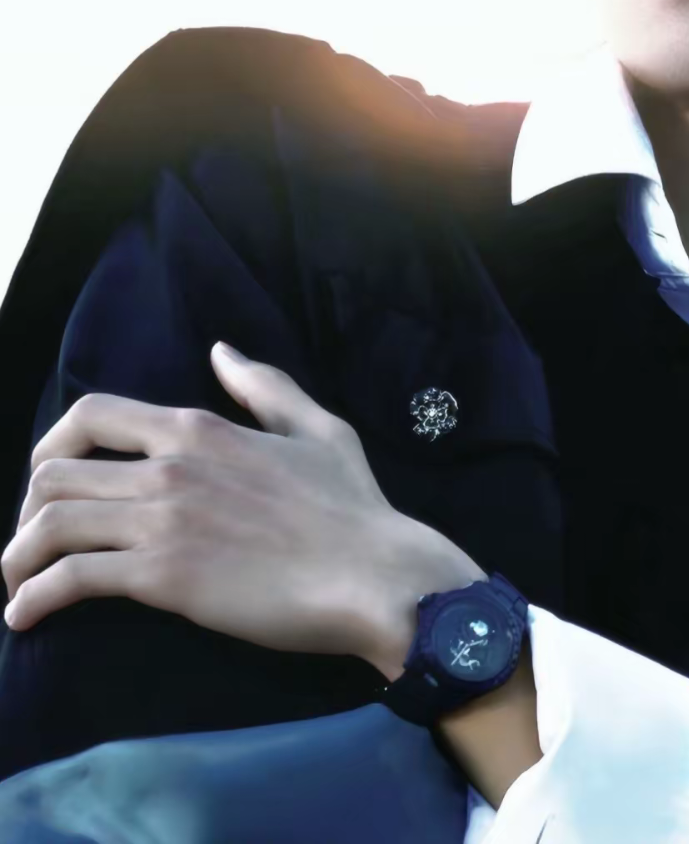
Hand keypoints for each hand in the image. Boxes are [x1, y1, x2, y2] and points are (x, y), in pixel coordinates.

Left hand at [1, 343, 481, 670]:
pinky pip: (70, 580)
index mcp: (199, 428)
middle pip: (53, 474)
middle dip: (27, 510)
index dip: (52, 444)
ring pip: (49, 525)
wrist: (372, 575)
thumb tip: (222, 351)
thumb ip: (265, 386)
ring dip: (17, 558)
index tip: (48, 478)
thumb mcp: (319, 428)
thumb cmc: (353, 506)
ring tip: (16, 585)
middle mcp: (170, 467)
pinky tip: (26, 617)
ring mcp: (163, 522)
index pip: (91, 415)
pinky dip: (33, 599)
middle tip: (35, 543)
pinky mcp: (163, 578)